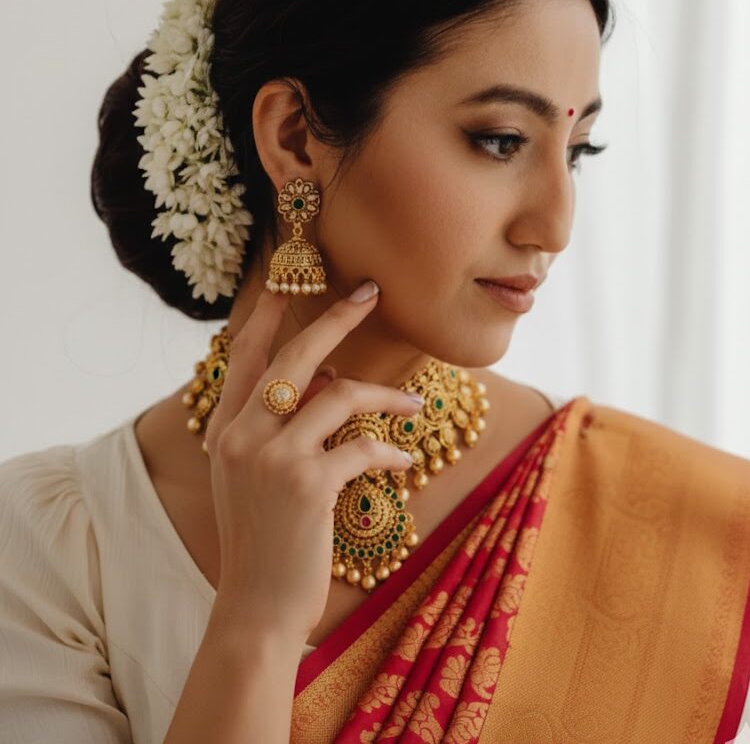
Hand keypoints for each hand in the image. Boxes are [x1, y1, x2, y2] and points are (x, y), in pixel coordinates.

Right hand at [202, 280, 422, 644]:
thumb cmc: (263, 540)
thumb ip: (281, 426)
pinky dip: (390, 449)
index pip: (244, 356)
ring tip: (415, 404)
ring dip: (384, 395)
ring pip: (339, 395)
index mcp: (227, 430)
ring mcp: (273, 458)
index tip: (288, 281)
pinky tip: (405, 459)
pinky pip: (362, 446)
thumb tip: (331, 379)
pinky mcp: (308, 485)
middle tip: (369, 292)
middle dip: (335, 319)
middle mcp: (244, 435)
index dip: (267, 315)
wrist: (255, 608)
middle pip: (295, 358)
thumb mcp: (255, 476)